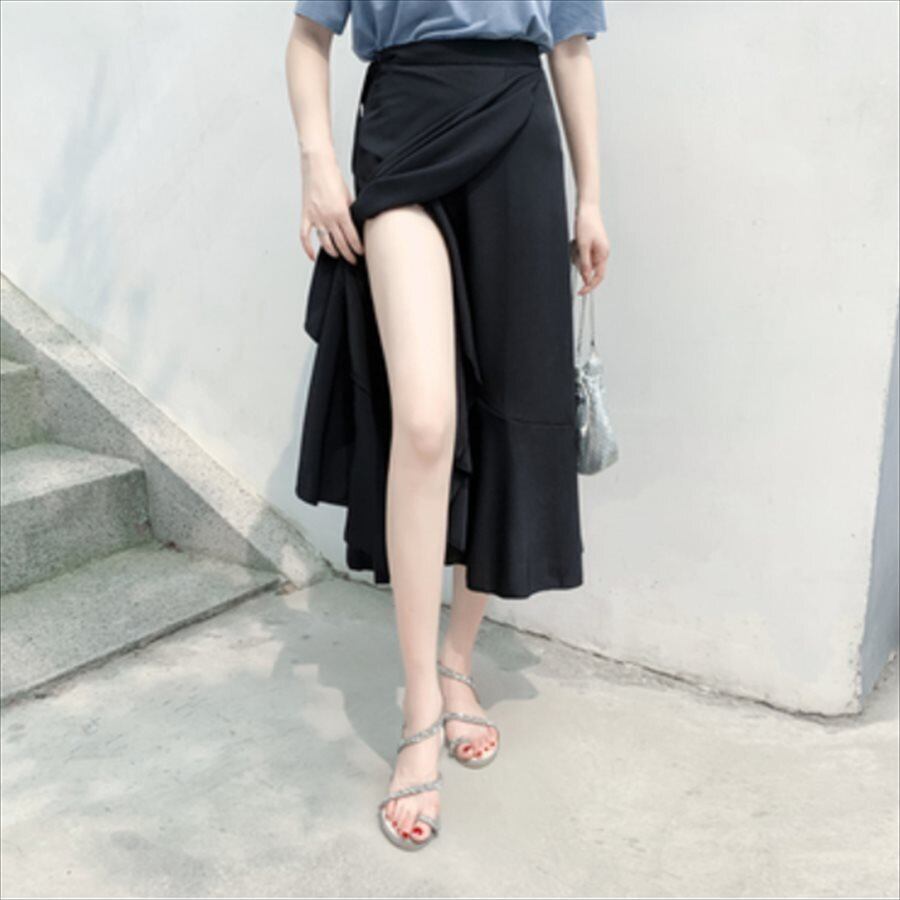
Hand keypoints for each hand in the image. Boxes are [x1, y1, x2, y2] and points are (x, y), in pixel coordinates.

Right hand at [300, 149, 364, 264]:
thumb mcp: (348, 196)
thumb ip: (351, 212)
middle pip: (340, 243)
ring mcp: (316, 218)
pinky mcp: (306, 215)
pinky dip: (308, 248)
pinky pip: (305, 237)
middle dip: (348, 254)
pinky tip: (313, 256)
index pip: (352, 237)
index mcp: (341, 212)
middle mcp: (328, 217)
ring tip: (339, 256)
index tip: (361, 253)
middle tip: (353, 260)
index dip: (357, 248)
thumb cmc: (333, 176)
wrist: (317, 165)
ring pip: (325, 243)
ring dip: (333, 252)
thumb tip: (356, 225)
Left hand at [570, 202, 608, 294]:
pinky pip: (581, 254)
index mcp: (603, 254)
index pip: (598, 276)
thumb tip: (586, 278)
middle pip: (588, 269)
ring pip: (582, 262)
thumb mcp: (583, 245)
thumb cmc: (587, 223)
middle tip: (576, 250)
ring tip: (576, 242)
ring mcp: (595, 249)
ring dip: (576, 255)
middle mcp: (601, 253)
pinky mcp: (590, 245)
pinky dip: (576, 250)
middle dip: (579, 263)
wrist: (586, 208)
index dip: (590, 286)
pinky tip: (576, 240)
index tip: (581, 292)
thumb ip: (585, 263)